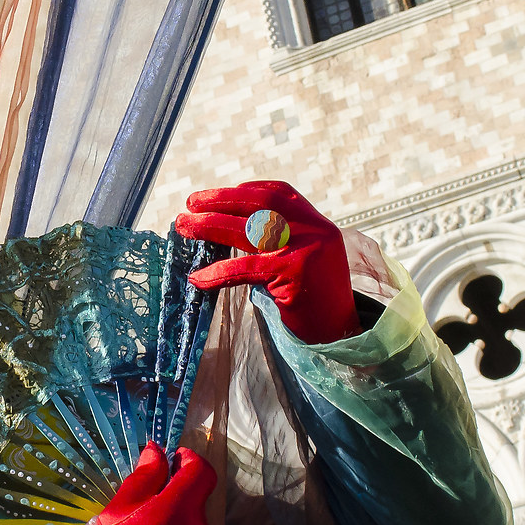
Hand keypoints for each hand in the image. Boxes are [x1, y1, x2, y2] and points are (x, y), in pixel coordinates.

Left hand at [174, 181, 357, 343]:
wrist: (341, 333)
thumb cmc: (316, 300)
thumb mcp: (306, 260)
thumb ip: (282, 241)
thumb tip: (233, 228)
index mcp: (317, 223)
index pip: (279, 193)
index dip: (245, 190)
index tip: (218, 195)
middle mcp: (315, 230)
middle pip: (261, 203)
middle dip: (222, 199)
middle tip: (191, 202)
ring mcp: (306, 250)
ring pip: (249, 230)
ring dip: (211, 225)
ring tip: (183, 225)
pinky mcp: (293, 275)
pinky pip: (246, 269)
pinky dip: (218, 273)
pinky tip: (198, 278)